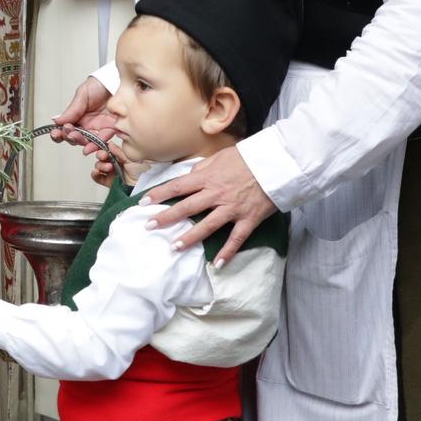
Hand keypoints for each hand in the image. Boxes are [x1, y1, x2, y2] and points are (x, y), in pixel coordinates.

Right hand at [51, 75, 111, 151]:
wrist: (117, 80)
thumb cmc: (100, 84)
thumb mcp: (82, 94)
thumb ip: (71, 110)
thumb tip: (56, 121)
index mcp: (77, 115)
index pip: (65, 128)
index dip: (59, 133)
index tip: (56, 133)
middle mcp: (87, 123)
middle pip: (75, 137)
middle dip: (70, 137)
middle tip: (69, 132)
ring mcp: (99, 128)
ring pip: (87, 141)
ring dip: (80, 142)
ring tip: (78, 139)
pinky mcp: (111, 129)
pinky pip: (103, 140)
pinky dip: (95, 145)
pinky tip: (89, 148)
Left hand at [144, 145, 278, 264]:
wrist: (277, 163)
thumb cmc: (248, 158)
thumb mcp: (220, 156)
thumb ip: (202, 168)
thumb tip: (188, 176)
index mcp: (208, 177)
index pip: (177, 186)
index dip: (159, 194)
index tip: (143, 203)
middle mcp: (216, 194)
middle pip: (186, 207)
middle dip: (166, 217)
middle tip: (149, 226)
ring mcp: (232, 209)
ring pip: (207, 226)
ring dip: (190, 238)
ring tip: (174, 247)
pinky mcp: (248, 219)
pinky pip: (236, 239)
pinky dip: (227, 252)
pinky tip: (217, 264)